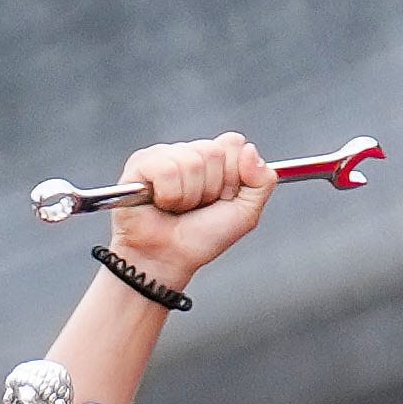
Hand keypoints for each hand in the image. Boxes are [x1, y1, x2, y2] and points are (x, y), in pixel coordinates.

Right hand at [104, 135, 278, 293]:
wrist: (167, 260)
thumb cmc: (199, 240)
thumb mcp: (245, 214)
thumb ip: (262, 181)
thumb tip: (251, 151)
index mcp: (214, 161)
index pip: (234, 143)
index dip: (233, 175)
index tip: (222, 198)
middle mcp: (189, 153)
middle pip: (214, 151)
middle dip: (210, 188)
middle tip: (197, 206)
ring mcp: (164, 156)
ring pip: (191, 160)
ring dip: (188, 195)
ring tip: (177, 208)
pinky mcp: (140, 164)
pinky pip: (166, 169)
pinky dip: (168, 194)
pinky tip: (160, 204)